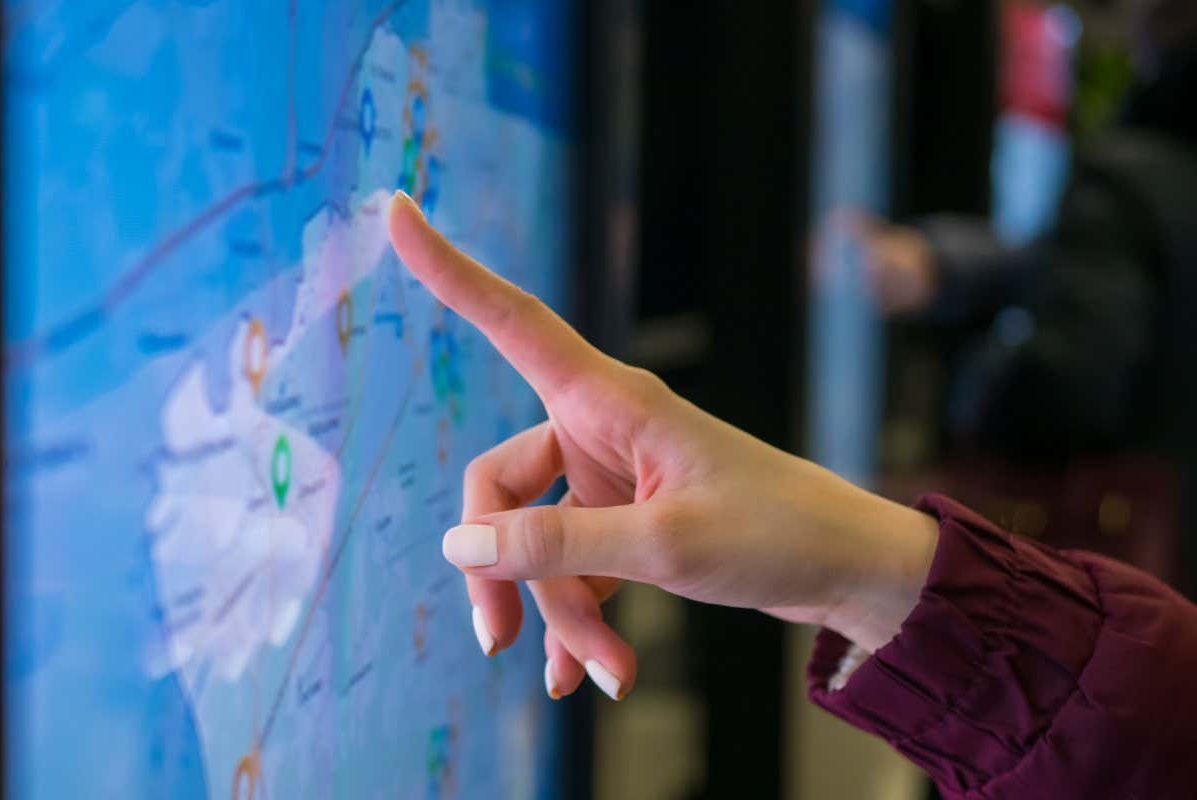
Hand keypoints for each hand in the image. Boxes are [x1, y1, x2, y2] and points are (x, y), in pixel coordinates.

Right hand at [387, 191, 938, 699]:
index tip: (396, 209)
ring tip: (606, 672)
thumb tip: (457, 547)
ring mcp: (610, 480)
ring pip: (540, 546)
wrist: (847, 570)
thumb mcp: (664, 544)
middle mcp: (601, 430)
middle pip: (501, 486)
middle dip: (505, 570)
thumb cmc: (775, 534)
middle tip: (497, 641)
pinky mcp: (625, 525)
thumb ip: (556, 546)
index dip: (449, 270)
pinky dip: (580, 622)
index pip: (512, 320)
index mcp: (611, 401)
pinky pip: (574, 572)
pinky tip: (588, 676)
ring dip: (561, 616)